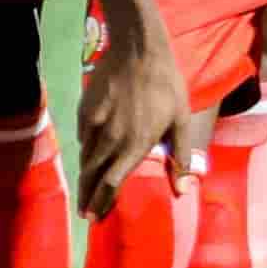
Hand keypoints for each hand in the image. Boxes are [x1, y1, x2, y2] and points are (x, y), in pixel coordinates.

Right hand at [74, 3, 201, 216]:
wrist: (137, 48)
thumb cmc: (166, 84)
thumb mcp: (181, 119)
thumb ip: (181, 157)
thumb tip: (183, 192)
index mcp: (137, 144)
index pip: (113, 183)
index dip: (103, 203)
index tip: (96, 218)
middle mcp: (112, 138)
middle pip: (93, 176)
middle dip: (88, 198)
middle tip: (85, 215)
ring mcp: (95, 124)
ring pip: (86, 158)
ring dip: (85, 178)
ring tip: (85, 192)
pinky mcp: (85, 110)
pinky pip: (83, 138)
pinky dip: (86, 150)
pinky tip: (90, 154)